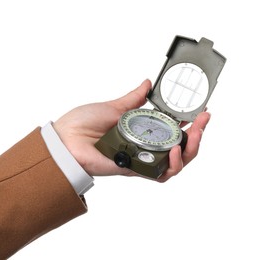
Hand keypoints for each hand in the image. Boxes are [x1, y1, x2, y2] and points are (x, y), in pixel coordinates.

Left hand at [53, 79, 210, 181]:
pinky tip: (176, 150)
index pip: (171, 129)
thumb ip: (134, 98)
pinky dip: (173, 164)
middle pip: (178, 148)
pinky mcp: (135, 170)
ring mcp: (140, 159)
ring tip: (194, 136)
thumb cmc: (85, 122)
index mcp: (140, 130)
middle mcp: (143, 146)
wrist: (67, 138)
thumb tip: (148, 83)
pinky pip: (160, 174)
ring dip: (190, 150)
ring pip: (175, 163)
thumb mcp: (115, 106)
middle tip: (202, 122)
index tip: (200, 111)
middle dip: (195, 136)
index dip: (188, 122)